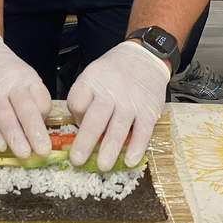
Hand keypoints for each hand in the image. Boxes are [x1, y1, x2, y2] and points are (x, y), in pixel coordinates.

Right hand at [0, 32, 51, 158]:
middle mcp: (11, 84)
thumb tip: (39, 127)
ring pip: (5, 115)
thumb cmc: (5, 70)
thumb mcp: (24, 77)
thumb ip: (33, 99)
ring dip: (15, 136)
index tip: (46, 133)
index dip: (45, 118)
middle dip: (35, 132)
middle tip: (43, 150)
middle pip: (25, 109)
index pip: (42, 100)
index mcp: (28, 79)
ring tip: (24, 153)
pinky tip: (1, 145)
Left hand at [67, 41, 169, 169]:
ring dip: (110, 149)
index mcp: (92, 81)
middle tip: (77, 160)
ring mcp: (130, 102)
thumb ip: (84, 98)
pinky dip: (137, 147)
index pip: (76, 101)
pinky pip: (142, 131)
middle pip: (95, 119)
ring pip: (118, 128)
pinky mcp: (148, 110)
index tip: (76, 124)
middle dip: (85, 141)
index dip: (74, 114)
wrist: (145, 57)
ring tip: (103, 165)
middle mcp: (110, 92)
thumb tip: (79, 125)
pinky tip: (130, 160)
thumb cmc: (114, 71)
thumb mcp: (93, 74)